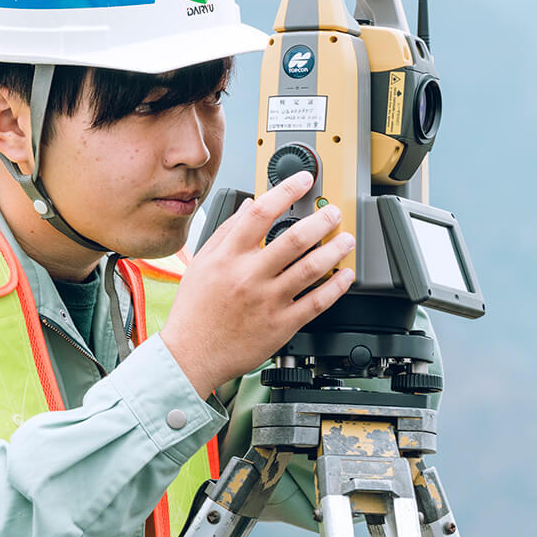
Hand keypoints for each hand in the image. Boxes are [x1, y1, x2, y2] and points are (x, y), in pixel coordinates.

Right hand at [161, 171, 354, 397]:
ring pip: (310, 268)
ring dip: (334, 250)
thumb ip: (226, 231)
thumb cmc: (194, 312)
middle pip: (294, 238)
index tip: (303, 181)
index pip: (261, 212)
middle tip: (334, 212)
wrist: (191, 355)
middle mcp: (249, 276)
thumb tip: (248, 206)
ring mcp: (268, 301)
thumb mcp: (201, 263)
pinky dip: (336, 286)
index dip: (286, 190)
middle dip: (322, 220)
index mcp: (228, 257)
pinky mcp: (281, 325)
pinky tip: (345, 275)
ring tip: (346, 239)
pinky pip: (316, 302)